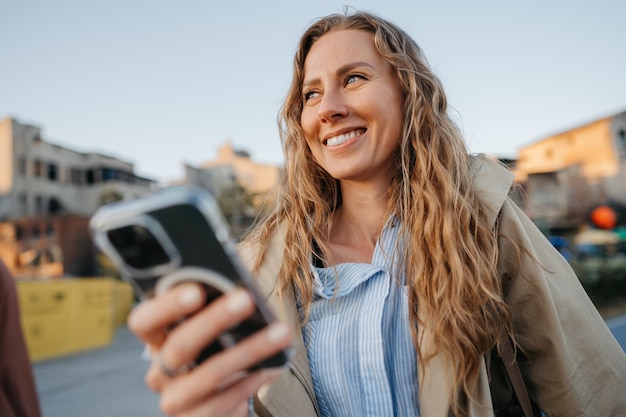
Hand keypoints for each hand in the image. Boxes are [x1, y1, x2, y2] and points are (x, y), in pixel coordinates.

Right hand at [128, 283, 291, 416]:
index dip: (166, 306)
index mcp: (157, 340)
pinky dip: (253, 379)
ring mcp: (176, 399)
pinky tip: (273, 364)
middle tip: (246, 300)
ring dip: (249, 350)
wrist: (217, 402)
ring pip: (210, 374)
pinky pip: (226, 399)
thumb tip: (239, 284)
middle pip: (180, 345)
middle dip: (215, 320)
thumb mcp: (208, 331)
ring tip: (279, 332)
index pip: (144, 321)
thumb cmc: (215, 351)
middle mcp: (160, 371)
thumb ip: (213, 308)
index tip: (196, 290)